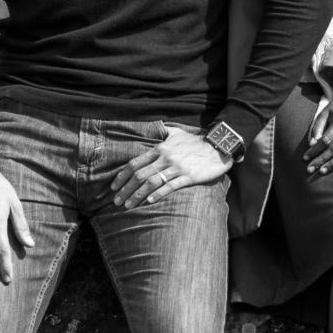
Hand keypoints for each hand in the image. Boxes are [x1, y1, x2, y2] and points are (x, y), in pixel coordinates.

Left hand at [104, 125, 232, 210]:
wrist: (218, 146)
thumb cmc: (196, 141)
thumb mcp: (177, 133)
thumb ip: (163, 131)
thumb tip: (153, 126)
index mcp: (160, 149)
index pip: (135, 163)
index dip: (122, 176)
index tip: (113, 187)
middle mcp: (165, 158)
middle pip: (139, 175)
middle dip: (126, 189)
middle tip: (116, 201)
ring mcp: (177, 167)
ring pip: (151, 182)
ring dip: (137, 195)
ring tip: (128, 206)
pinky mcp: (189, 176)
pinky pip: (170, 186)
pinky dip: (158, 194)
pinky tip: (149, 201)